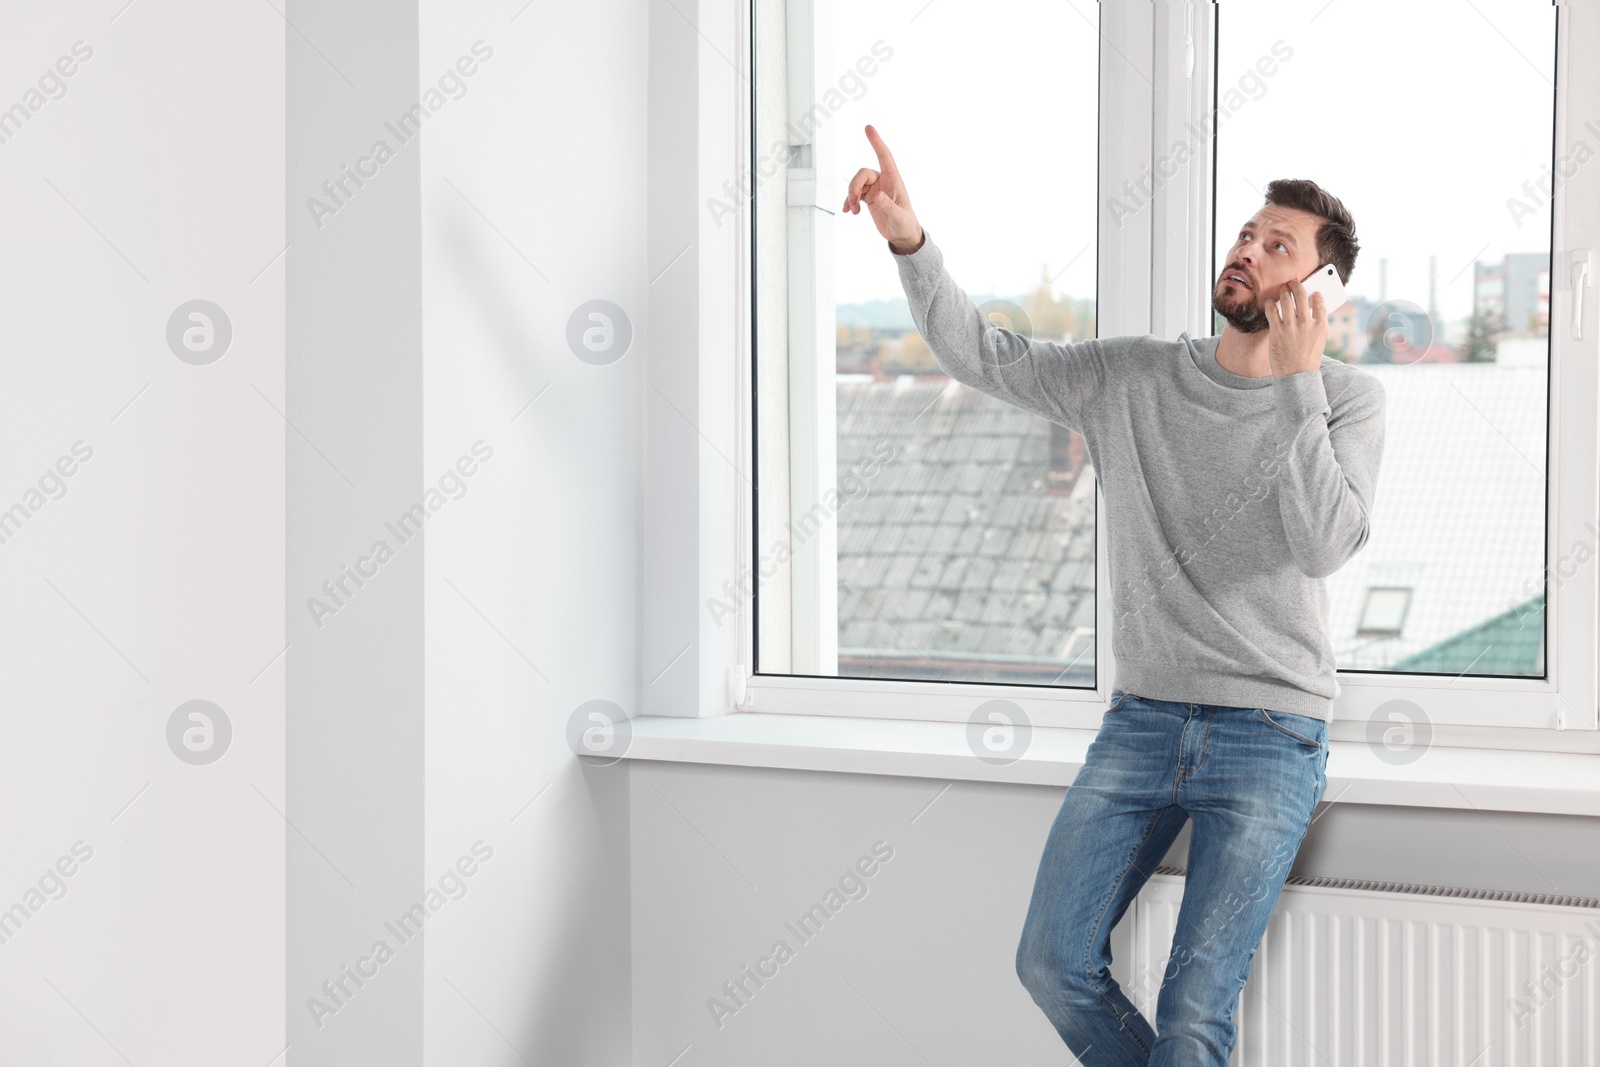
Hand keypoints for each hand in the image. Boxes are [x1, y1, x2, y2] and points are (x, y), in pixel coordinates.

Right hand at [843, 124, 923, 253]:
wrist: (903, 236)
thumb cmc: (906, 224)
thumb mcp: (900, 217)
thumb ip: (889, 206)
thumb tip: (878, 196)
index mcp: (894, 180)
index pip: (884, 156)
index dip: (876, 142)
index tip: (869, 128)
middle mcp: (883, 181)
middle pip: (862, 173)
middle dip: (854, 186)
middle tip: (853, 202)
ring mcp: (875, 189)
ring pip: (856, 184)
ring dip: (850, 196)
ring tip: (853, 211)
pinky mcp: (869, 198)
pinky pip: (854, 195)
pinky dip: (849, 202)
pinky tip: (848, 211)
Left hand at [1264, 278, 1327, 377]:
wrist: (1296, 375)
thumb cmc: (1307, 359)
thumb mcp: (1319, 341)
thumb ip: (1317, 325)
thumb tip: (1312, 308)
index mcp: (1321, 326)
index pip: (1320, 303)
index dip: (1315, 295)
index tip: (1313, 291)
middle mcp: (1307, 323)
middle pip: (1301, 296)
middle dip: (1296, 285)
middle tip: (1292, 282)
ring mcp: (1291, 327)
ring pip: (1286, 300)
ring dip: (1283, 292)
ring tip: (1281, 290)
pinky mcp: (1277, 331)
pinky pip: (1272, 310)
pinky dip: (1270, 304)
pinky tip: (1270, 303)